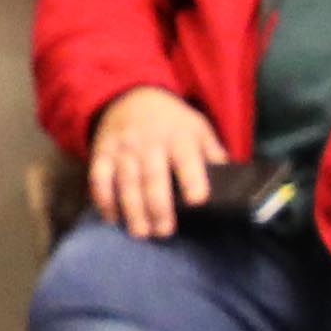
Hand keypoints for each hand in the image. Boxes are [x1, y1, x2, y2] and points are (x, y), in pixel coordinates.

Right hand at [84, 86, 220, 240]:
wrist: (132, 97)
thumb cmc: (172, 122)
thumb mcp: (199, 129)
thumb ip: (213, 154)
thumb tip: (232, 182)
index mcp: (179, 137)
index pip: (186, 159)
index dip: (192, 180)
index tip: (197, 201)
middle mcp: (149, 142)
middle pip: (153, 177)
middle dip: (158, 206)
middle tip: (164, 232)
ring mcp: (123, 148)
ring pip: (126, 181)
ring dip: (132, 210)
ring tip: (141, 233)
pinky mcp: (102, 153)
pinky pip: (99, 178)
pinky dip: (104, 200)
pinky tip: (113, 218)